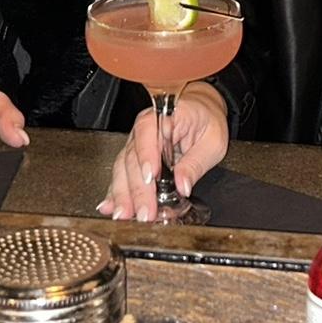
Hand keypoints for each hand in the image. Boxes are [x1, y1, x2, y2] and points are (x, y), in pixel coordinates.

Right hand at [99, 83, 228, 221]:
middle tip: (143, 212)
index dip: (146, 155)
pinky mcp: (135, 157)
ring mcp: (136, 143)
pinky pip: (122, 174)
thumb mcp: (212, 140)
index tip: (150, 178)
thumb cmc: (206, 118)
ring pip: (122, 168)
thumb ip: (196, 162)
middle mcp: (144, 129)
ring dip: (122, 194)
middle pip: (132, 156)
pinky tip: (109, 207)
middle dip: (136, 188)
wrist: (201, 107)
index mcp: (163, 115)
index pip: (148, 132)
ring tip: (124, 215)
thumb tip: (183, 186)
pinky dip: (115, 192)